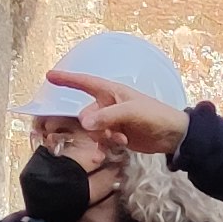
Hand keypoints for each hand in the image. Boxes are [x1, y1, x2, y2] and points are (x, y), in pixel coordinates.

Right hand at [51, 69, 188, 157]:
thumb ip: (108, 116)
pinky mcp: (116, 134)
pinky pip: (101, 139)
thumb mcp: (131, 112)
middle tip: (113, 133)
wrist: (173, 135)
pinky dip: (107, 144)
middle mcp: (108, 104)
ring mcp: (112, 120)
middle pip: (86, 115)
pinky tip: (121, 146)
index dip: (67, 79)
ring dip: (103, 137)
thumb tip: (85, 123)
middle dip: (94, 126)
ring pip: (92, 130)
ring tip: (121, 140)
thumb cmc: (155, 116)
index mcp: (111, 92)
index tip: (49, 75)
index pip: (84, 82)